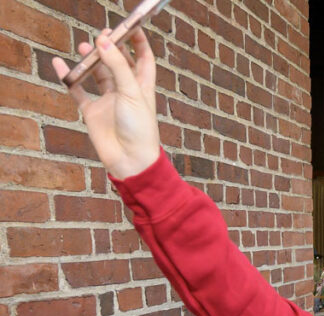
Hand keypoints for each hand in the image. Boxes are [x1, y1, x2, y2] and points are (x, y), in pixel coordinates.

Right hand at [51, 29, 160, 178]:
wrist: (130, 161)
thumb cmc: (140, 129)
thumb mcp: (131, 93)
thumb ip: (118, 66)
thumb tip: (103, 42)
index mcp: (142, 87)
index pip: (144, 59)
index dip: (139, 43)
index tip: (131, 27)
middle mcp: (126, 92)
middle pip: (119, 64)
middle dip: (111, 48)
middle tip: (101, 35)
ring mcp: (108, 102)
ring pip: (98, 75)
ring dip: (91, 61)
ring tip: (85, 46)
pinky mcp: (92, 113)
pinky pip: (78, 91)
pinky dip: (69, 78)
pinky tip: (60, 65)